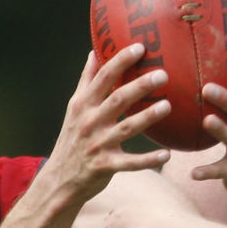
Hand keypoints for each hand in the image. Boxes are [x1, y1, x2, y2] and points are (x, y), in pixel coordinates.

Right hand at [47, 44, 170, 202]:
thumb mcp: (74, 108)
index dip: (121, 60)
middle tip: (162, 75)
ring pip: (126, 128)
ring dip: (147, 117)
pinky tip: (166, 155)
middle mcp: (89, 122)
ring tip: (167, 106)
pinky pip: (130, 163)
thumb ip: (86, 81)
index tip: (140, 47)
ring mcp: (97, 145)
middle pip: (117, 99)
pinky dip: (148, 160)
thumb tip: (94, 52)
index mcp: (83, 104)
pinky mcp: (105, 166)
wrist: (59, 180)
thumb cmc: (72, 139)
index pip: (103, 76)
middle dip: (139, 86)